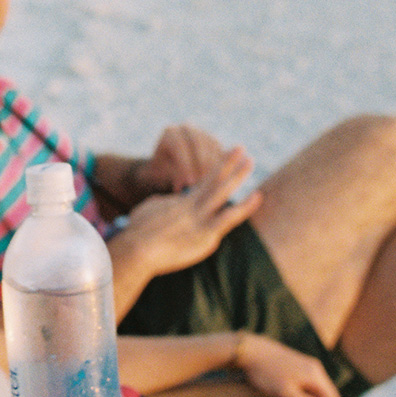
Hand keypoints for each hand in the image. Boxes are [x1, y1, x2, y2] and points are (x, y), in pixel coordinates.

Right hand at [117, 146, 260, 277]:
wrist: (137, 248)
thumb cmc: (138, 234)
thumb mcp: (148, 213)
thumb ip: (162, 205)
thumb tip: (165, 200)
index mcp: (181, 204)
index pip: (202, 183)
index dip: (215, 170)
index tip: (226, 159)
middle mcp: (191, 206)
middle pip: (213, 180)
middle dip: (227, 163)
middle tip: (239, 148)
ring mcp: (199, 218)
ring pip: (223, 191)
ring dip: (238, 175)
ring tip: (251, 160)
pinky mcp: (205, 234)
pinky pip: (229, 217)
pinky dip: (245, 206)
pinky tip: (258, 196)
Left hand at [142, 124, 227, 193]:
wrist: (170, 167)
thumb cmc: (162, 171)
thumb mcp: (163, 174)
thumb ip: (173, 177)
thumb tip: (183, 186)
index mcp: (170, 133)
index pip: (179, 146)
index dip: (185, 164)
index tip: (189, 182)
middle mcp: (187, 129)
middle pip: (198, 143)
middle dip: (202, 164)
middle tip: (204, 183)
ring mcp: (202, 133)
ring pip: (212, 147)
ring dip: (213, 166)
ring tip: (211, 185)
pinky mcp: (215, 142)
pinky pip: (221, 153)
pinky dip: (221, 166)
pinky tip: (219, 181)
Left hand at [232, 334, 341, 396]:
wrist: (249, 350)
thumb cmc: (266, 372)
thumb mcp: (284, 393)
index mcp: (316, 375)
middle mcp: (316, 369)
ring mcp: (308, 366)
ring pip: (316, 393)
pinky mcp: (299, 366)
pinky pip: (307, 386)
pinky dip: (299, 396)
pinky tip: (283, 395)